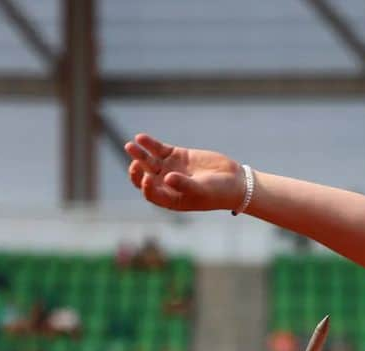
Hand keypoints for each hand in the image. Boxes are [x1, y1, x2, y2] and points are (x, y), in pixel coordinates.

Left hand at [124, 134, 245, 213]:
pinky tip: (141, 138)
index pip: (151, 194)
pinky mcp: (176, 155)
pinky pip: (158, 149)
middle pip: (145, 178)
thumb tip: (166, 178)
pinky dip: (149, 144)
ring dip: (139, 154)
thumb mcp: (201, 191)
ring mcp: (170, 169)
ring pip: (149, 161)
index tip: (147, 178)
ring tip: (130, 146)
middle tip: (135, 164)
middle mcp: (167, 185)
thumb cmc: (218, 193)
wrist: (234, 181)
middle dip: (137, 171)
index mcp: (171, 199)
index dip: (146, 187)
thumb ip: (184, 185)